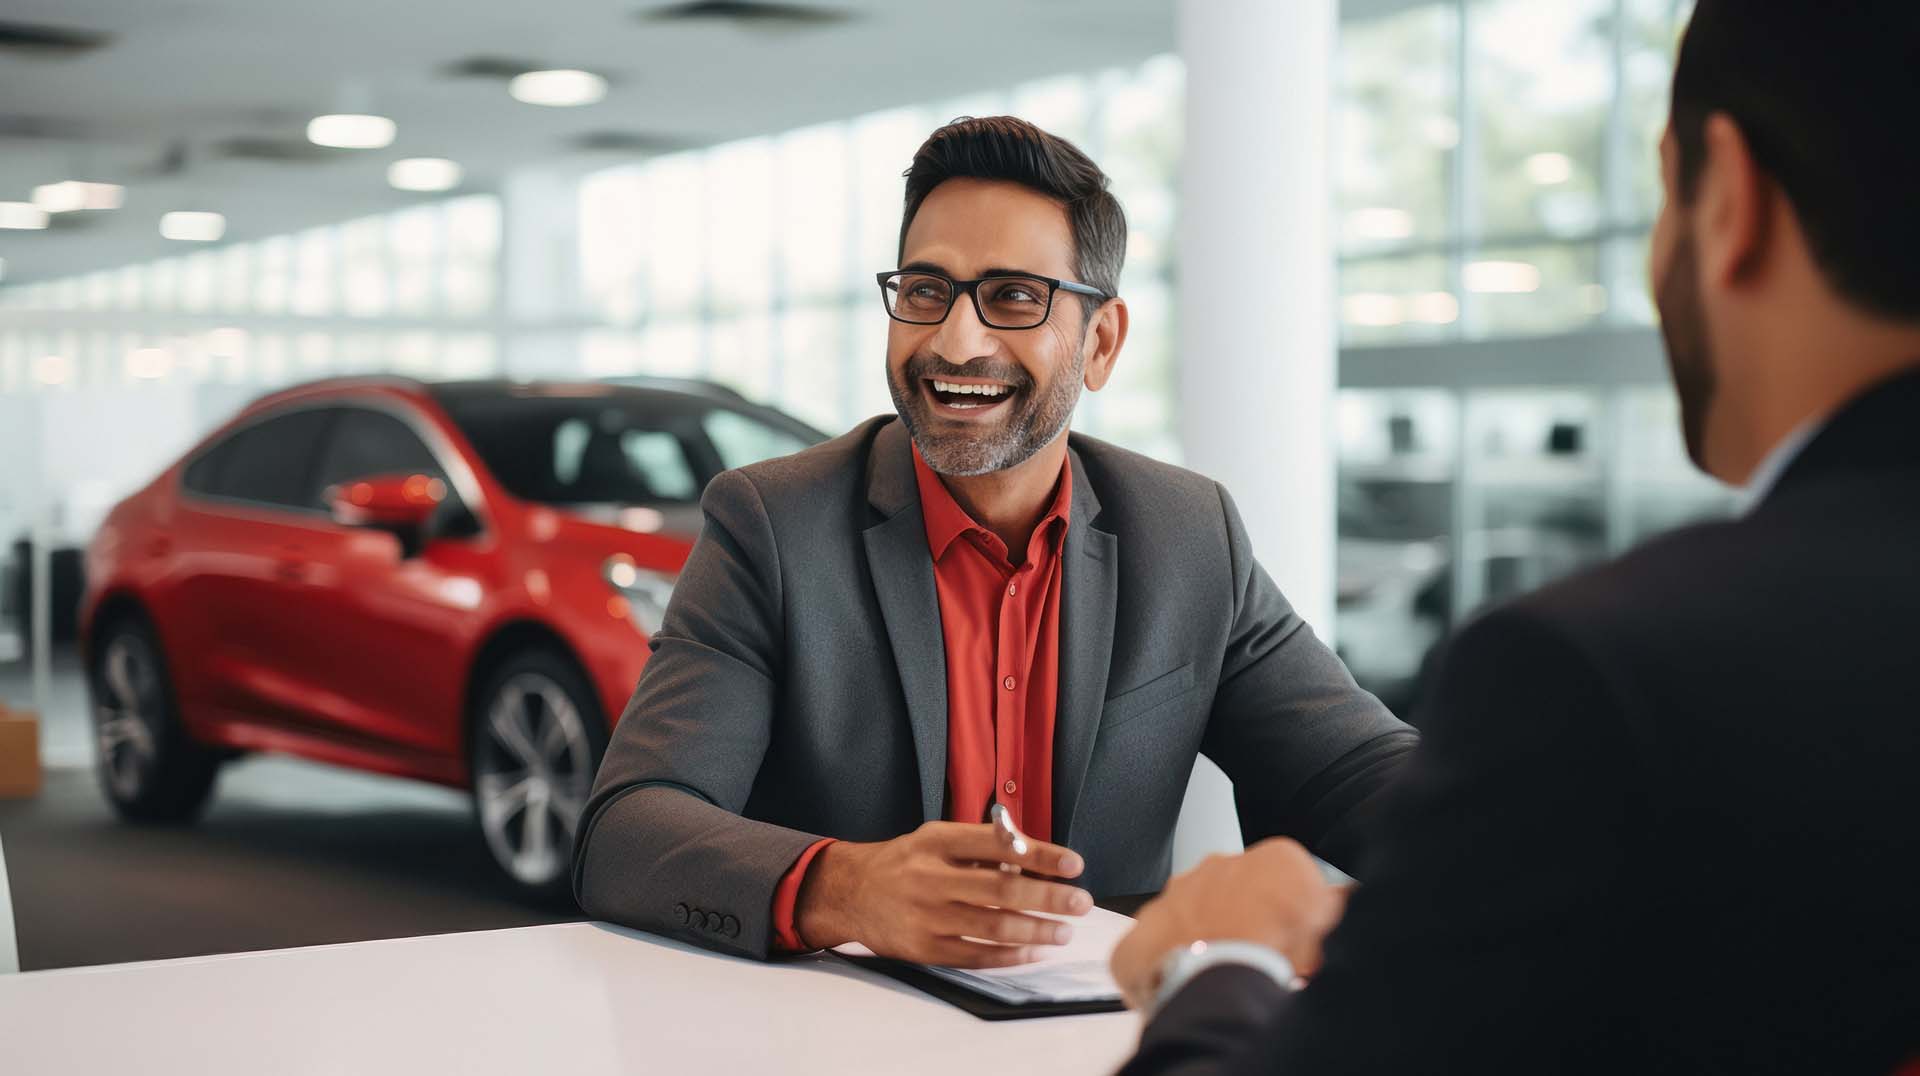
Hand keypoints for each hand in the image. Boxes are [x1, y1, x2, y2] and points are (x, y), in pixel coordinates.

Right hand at [795, 820, 1092, 967]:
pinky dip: (1010, 956)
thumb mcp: (935, 838)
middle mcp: (930, 877)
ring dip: (1036, 930)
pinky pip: (975, 955)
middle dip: (1047, 896)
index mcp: (936, 841)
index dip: (1039, 854)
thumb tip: (1032, 856)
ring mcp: (926, 916)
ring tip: (1063, 931)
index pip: (997, 845)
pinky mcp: (923, 949)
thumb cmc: (905, 862)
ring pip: (992, 926)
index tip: (1073, 864)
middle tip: (1080, 902)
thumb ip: (979, 845)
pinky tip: (1034, 951)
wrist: (850, 892)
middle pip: (1000, 888)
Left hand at [1110, 838, 1348, 1009]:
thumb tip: (1346, 896)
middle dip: (1246, 920)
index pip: (1287, 881)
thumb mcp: (1329, 922)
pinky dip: (1166, 963)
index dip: (1293, 915)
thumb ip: (1337, 902)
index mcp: (1273, 860)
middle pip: (1238, 895)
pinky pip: (1153, 946)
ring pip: (1193, 914)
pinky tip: (1185, 984)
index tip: (1295, 941)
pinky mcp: (1143, 931)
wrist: (1222, 975)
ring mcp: (1176, 895)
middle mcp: (1220, 866)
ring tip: (1224, 973)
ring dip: (1206, 938)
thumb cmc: (1276, 949)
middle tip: (1258, 957)